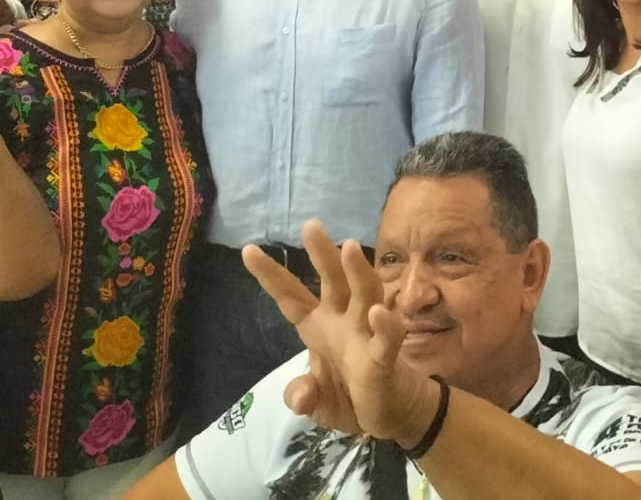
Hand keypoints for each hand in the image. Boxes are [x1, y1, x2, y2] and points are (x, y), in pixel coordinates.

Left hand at [243, 220, 439, 443]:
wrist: (392, 415)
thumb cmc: (352, 397)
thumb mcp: (317, 402)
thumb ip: (303, 395)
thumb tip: (300, 398)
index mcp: (319, 326)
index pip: (292, 296)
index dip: (271, 275)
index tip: (248, 250)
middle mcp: (343, 321)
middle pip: (332, 281)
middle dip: (322, 253)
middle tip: (311, 225)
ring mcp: (366, 334)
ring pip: (364, 295)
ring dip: (357, 272)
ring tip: (350, 247)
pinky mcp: (385, 356)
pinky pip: (387, 337)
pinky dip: (385, 325)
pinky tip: (379, 312)